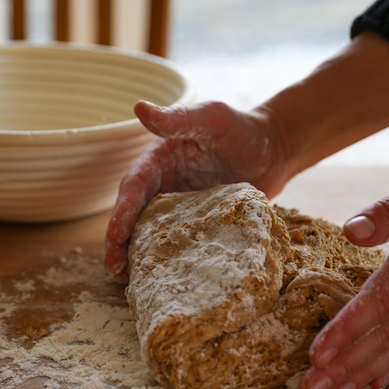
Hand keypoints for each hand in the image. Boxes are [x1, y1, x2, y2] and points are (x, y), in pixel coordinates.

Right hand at [104, 100, 290, 281]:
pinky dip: (163, 258)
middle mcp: (162, 185)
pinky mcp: (195, 223)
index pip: (133, 186)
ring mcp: (178, 206)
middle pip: (133, 214)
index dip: (121, 211)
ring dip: (135, 254)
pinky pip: (175, 241)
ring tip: (128, 280)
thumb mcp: (211, 118)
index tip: (114, 235)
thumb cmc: (243, 129)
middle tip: (114, 267)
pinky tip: (159, 278)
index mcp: (157, 160)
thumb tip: (138, 107)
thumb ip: (178, 118)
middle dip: (119, 240)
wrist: (275, 151)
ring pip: (148, 232)